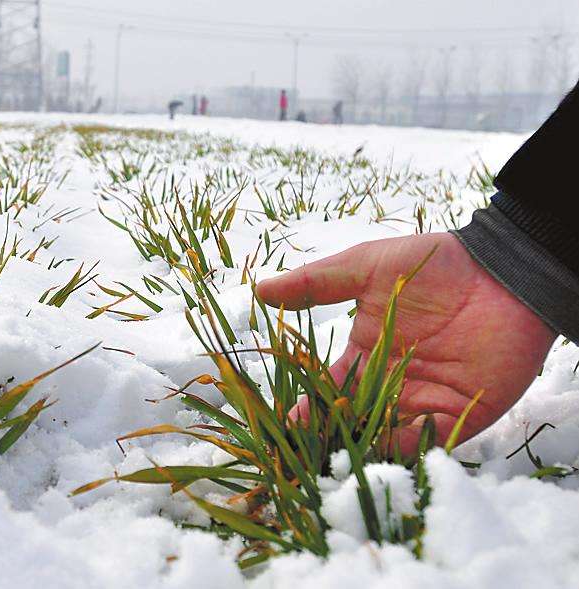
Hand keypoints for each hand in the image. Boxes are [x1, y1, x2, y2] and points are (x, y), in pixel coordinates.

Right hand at [255, 232, 555, 454]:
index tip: (281, 419)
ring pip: (382, 437)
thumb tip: (260, 290)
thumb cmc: (432, 264)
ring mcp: (423, 402)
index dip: (303, 406)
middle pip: (349, 422)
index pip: (325, 391)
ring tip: (332, 461)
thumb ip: (316, 283)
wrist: (500, 271)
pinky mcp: (459, 414)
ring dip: (359, 449)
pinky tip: (378, 451)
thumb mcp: (365, 268)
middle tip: (299, 453)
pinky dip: (402, 447)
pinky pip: (426, 440)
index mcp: (364, 357)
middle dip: (325, 438)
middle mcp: (389, 386)